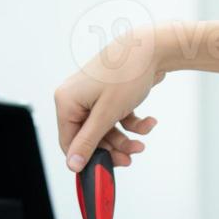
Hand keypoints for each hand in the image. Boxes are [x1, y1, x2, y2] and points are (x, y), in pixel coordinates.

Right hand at [55, 23, 164, 170]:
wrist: (152, 47)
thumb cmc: (126, 74)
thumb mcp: (106, 114)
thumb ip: (88, 141)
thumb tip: (73, 164)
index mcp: (66, 102)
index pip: (69, 142)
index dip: (88, 158)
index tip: (105, 170)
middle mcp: (76, 99)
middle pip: (90, 138)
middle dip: (113, 149)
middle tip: (130, 157)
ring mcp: (93, 98)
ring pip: (106, 131)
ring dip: (126, 139)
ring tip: (142, 142)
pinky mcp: (109, 96)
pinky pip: (117, 119)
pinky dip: (133, 123)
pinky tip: (149, 121)